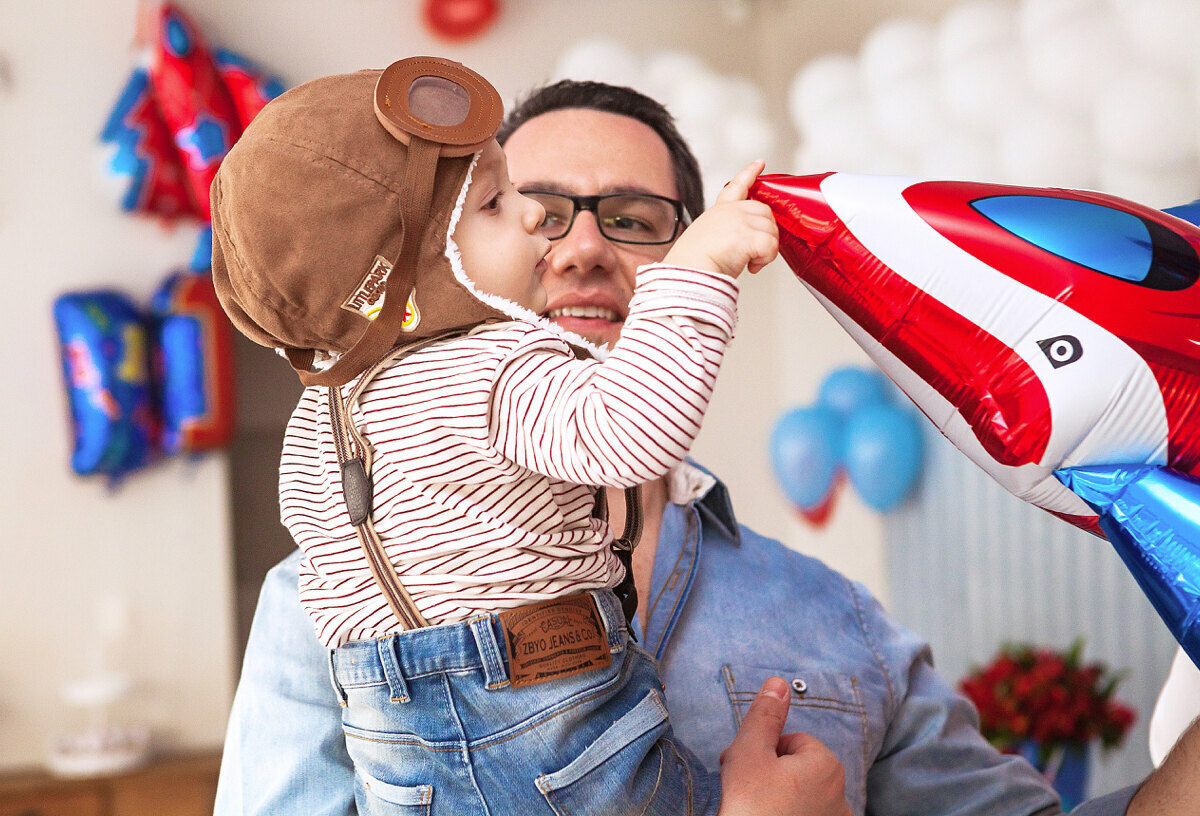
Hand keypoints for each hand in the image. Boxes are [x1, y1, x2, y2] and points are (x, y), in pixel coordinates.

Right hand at [663, 160, 778, 278]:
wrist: (689, 274)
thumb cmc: (694, 265)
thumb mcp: (706, 239)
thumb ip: (727, 234)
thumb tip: (746, 246)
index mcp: (719, 212)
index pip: (736, 186)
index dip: (750, 173)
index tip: (759, 163)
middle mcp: (730, 212)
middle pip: (764, 212)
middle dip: (766, 233)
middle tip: (754, 252)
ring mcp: (739, 221)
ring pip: (771, 230)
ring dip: (766, 250)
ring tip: (750, 262)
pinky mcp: (748, 235)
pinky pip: (771, 246)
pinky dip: (766, 260)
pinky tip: (752, 266)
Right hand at [717, 676, 851, 815]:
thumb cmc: (750, 809)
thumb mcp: (749, 754)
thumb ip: (764, 716)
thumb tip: (778, 683)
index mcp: (827, 766)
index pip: (790, 742)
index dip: (761, 752)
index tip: (743, 769)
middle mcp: (840, 795)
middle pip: (795, 768)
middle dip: (767, 773)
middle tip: (742, 789)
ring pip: (798, 795)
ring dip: (774, 796)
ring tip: (749, 808)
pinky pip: (803, 815)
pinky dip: (783, 815)